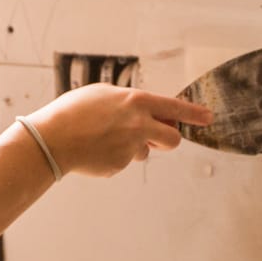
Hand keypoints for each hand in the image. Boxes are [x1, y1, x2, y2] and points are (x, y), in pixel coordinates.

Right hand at [28, 84, 213, 177]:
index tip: (209, 117)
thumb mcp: (104, 95)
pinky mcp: (119, 166)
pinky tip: (94, 150)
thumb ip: (129, 103)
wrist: (52, 138)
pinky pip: (123, 162)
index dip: (195, 114)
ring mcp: (130, 148)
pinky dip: (112, 157)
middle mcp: (139, 125)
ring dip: (132, 148)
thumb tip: (144, 113)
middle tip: (153, 137)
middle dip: (167, 140)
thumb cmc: (73, 112)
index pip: (175, 108)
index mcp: (136, 102)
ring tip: (103, 139)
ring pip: (143, 152)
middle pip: (172, 139)